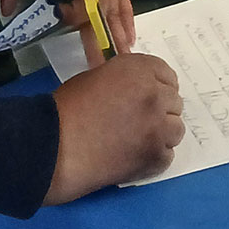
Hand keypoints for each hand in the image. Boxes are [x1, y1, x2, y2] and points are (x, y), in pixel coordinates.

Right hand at [44, 58, 185, 202]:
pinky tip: (134, 158)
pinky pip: (167, 156)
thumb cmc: (66, 110)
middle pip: (174, 102)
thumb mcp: (97, 77)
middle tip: (138, 123)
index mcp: (139, 70)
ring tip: (137, 142)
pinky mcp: (155, 156)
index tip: (149, 98)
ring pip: (175, 130)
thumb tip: (140, 89)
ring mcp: (158, 126)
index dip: (158, 88)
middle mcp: (155, 94)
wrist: (53, 148)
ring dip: (161, 135)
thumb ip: (126, 80)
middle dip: (159, 111)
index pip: (167, 75)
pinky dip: (154, 158)